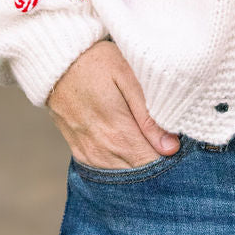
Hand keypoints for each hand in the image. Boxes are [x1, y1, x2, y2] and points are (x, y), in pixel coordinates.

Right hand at [45, 39, 180, 168]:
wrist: (56, 61)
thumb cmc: (97, 62)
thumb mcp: (128, 78)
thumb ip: (149, 115)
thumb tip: (170, 148)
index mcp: (118, 133)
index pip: (152, 164)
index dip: (169, 157)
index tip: (178, 142)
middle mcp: (102, 150)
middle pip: (139, 171)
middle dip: (157, 160)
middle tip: (167, 139)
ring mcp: (88, 153)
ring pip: (123, 173)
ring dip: (139, 162)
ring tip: (149, 138)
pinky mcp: (79, 151)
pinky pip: (106, 168)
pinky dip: (121, 162)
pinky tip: (129, 145)